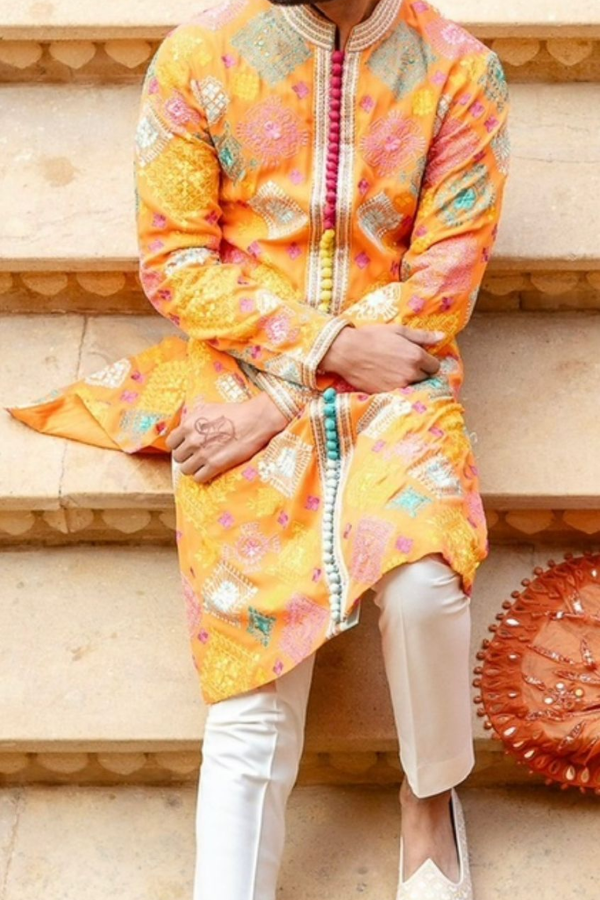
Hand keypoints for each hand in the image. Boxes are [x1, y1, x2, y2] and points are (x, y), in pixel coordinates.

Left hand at [166, 392, 287, 483]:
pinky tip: (210, 470)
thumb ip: (192, 419)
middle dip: (186, 457)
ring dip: (193, 468)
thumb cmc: (234, 413)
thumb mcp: (208, 409)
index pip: (171, 442)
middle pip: (178, 457)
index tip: (186, 447)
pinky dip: (203, 476)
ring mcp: (203, 453)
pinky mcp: (215, 465)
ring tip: (203, 464)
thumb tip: (183, 426)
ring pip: (186, 470)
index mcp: (188, 424)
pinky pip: (198, 478)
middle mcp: (192, 440)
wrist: (254, 420)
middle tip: (197, 456)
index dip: (179, 445)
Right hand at [320, 323, 444, 392]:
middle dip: (419, 371)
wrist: (347, 351)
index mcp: (416, 356)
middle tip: (403, 363)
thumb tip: (442, 337)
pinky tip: (385, 377)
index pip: (435, 366)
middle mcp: (410, 373)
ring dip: (408, 379)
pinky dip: (395, 386)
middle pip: (425, 377)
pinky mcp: (387, 393)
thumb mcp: (398, 330)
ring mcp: (399, 385)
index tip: (418, 358)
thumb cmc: (372, 337)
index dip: (428, 362)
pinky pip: (399, 392)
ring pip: (413, 386)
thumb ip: (422, 336)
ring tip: (393, 370)